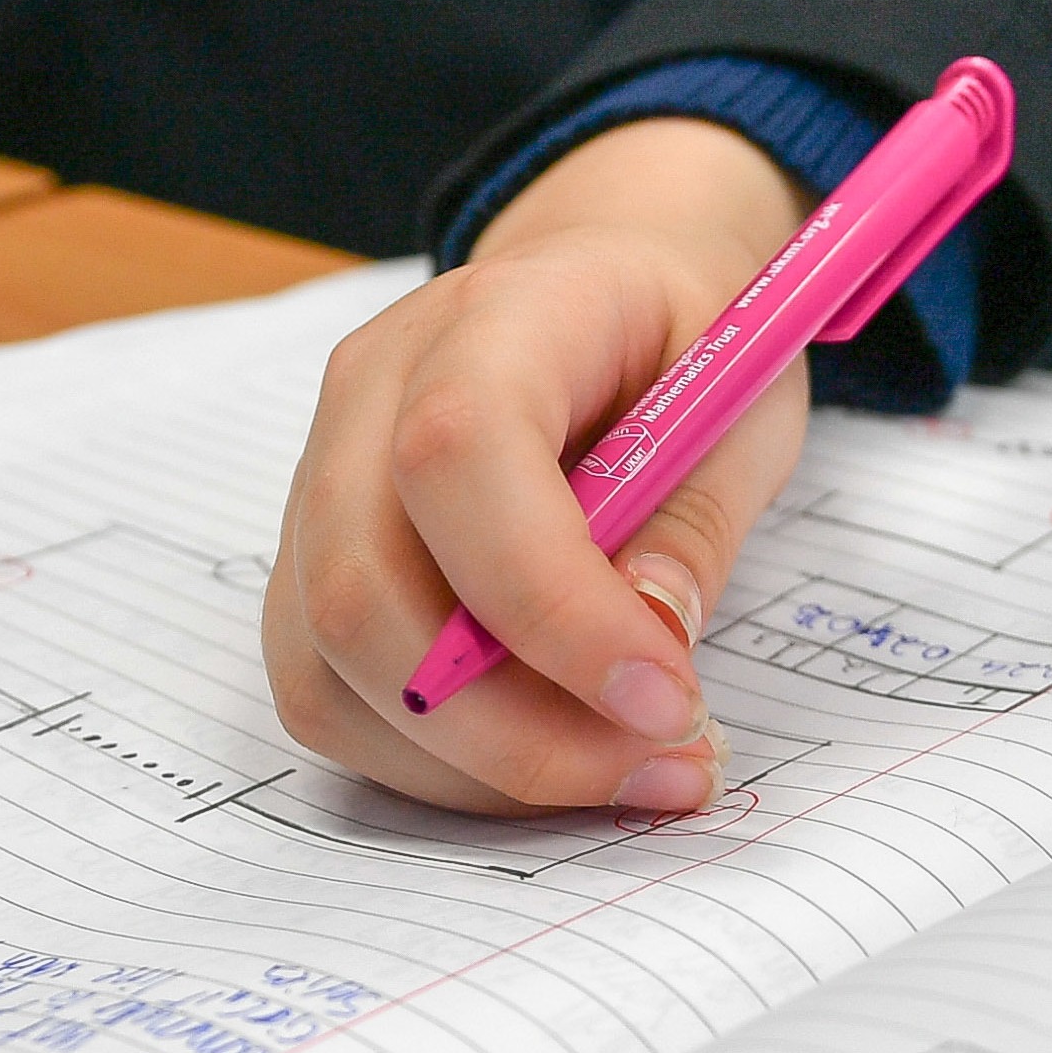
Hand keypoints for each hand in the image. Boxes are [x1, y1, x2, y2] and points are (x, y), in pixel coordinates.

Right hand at [264, 115, 814, 817]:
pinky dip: (445, 765)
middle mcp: (365, 396)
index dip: (550, 602)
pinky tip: (550, 753)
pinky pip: (336, 703)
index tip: (665, 696)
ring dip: (481, 765)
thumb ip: (696, 520)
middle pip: (362, 592)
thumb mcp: (743, 399)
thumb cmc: (675, 338)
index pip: (455, 454)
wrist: (598, 283)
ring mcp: (316, 487)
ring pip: (333, 673)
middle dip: (515, 726)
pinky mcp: (308, 573)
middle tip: (662, 764)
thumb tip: (651, 641)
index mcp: (488, 315)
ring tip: (625, 769)